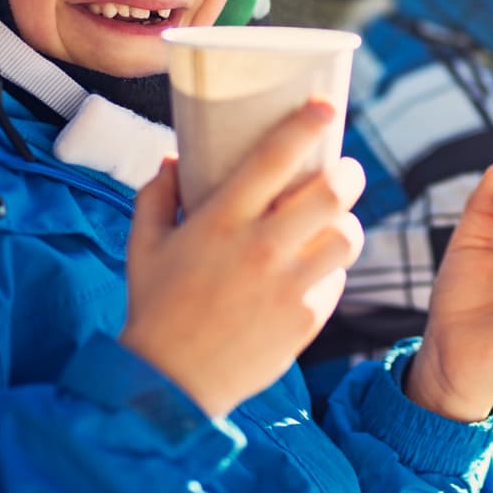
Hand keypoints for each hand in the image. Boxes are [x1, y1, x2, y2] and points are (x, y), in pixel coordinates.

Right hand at [119, 101, 363, 419]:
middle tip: (346, 169)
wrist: (168, 385)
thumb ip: (156, 196)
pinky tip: (314, 269)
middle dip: (349, 172)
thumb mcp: (144, 246)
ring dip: (346, 223)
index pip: (273, 159)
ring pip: (348, 236)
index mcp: (220, 222)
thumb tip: (172, 159)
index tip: (325, 106)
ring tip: (334, 222)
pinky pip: (337, 280)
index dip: (305, 125)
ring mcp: (287, 287)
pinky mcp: (305, 320)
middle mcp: (259, 248)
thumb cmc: (155, 308)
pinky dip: (331, 270)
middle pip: (332, 193)